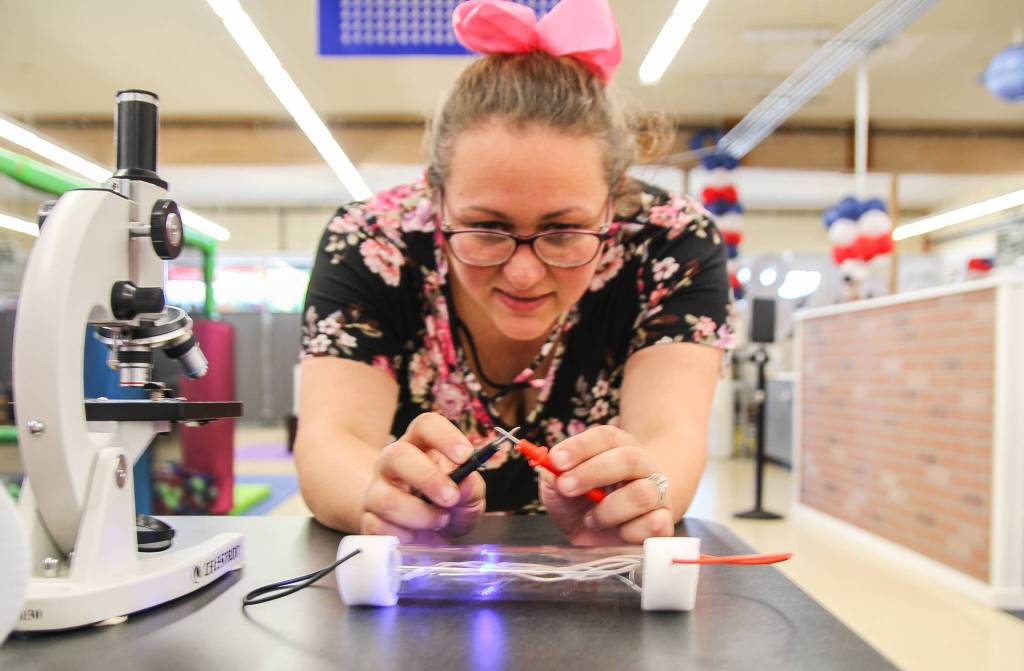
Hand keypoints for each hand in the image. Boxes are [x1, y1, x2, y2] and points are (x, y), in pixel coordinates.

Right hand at [360, 412, 484, 542]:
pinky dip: (406, 537)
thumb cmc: (449, 506)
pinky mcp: (368, 519)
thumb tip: (466, 484)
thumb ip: (472, 488)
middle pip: (398, 455)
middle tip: (451, 497)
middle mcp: (393, 462)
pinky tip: (420, 538)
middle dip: (427, 478)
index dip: (445, 437)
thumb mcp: (469, 497)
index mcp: (421, 446)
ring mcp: (377, 489)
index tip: (465, 456)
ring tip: (439, 521)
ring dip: (419, 515)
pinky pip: (379, 527)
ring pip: (386, 498)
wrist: (427, 535)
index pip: (426, 426)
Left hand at [539, 425, 673, 544]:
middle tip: (565, 487)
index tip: (556, 460)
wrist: (606, 535)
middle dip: (593, 472)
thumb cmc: (582, 503)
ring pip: (642, 493)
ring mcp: (656, 494)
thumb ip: (553, 475)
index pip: (606, 436)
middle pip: (629, 458)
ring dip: (608, 509)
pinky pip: (653, 524)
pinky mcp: (663, 523)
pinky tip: (617, 532)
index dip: (580, 447)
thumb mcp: (559, 487)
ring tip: (590, 519)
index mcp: (617, 448)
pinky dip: (628, 532)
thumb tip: (553, 468)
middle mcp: (642, 466)